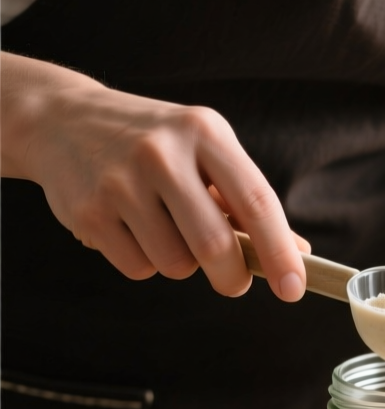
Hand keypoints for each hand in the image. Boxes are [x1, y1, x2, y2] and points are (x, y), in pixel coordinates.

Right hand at [0, 52, 304, 299]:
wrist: (61, 119)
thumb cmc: (154, 145)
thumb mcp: (205, 152)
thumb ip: (247, 202)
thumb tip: (298, 252)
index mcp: (205, 133)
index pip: (256, 202)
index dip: (280, 252)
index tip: (294, 289)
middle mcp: (162, 153)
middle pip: (214, 244)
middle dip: (232, 277)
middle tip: (234, 282)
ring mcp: (120, 181)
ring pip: (175, 263)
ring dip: (182, 265)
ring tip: (167, 233)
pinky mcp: (88, 209)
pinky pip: (138, 267)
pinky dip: (146, 263)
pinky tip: (133, 230)